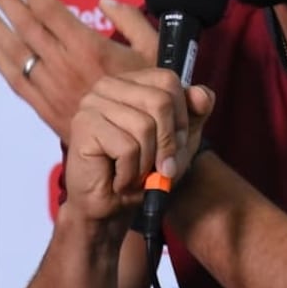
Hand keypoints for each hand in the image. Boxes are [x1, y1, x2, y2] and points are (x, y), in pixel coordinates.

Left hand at [0, 0, 156, 141]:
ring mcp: (52, 87)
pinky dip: (2, 61)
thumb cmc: (146, 98)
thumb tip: (105, 1)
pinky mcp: (45, 107)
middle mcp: (65, 65)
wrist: (134, 147)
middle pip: (26, 25)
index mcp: (89, 47)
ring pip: (16, 52)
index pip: (49, 8)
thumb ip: (131, 22)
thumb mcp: (153, 53)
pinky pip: (17, 81)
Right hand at [64, 68, 215, 222]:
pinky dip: (131, 173)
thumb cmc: (143, 169)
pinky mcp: (84, 127)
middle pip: (160, 101)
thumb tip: (203, 96)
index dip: (181, 115)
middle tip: (160, 166)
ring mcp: (92, 104)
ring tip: (136, 174)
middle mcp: (108, 85)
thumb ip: (196, 113)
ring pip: (144, 127)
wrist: (112, 207)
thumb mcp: (181, 139)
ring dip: (147, 162)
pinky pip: (127, 148)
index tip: (178, 143)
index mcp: (130, 81)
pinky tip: (119, 180)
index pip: (167, 80)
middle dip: (168, 142)